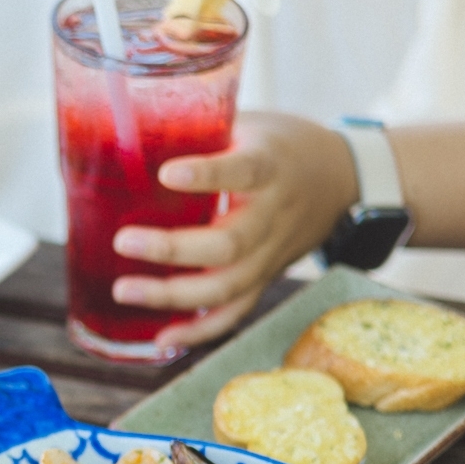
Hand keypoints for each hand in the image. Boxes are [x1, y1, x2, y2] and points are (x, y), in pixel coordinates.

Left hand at [111, 113, 359, 347]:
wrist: (340, 177)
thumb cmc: (278, 144)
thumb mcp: (246, 123)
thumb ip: (198, 129)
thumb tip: (123, 126)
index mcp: (270, 165)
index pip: (244, 171)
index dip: (208, 175)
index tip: (168, 174)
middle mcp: (274, 214)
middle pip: (230, 244)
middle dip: (173, 249)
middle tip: (124, 241)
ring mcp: (271, 252)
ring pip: (229, 285)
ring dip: (174, 296)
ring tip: (125, 291)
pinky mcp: (265, 276)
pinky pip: (235, 311)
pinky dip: (200, 331)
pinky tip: (161, 339)